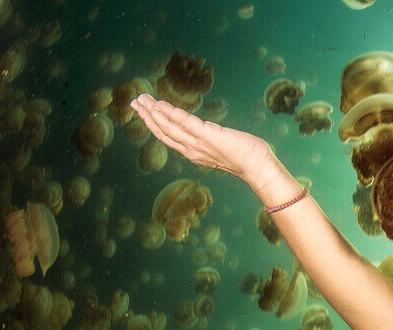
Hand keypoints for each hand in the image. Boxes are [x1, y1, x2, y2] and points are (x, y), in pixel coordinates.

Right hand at [130, 94, 274, 186]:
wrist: (257, 166)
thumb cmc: (244, 156)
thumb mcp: (220, 147)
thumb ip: (210, 139)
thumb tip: (208, 131)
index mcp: (193, 152)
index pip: (168, 137)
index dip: (153, 123)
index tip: (143, 110)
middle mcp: (192, 150)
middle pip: (163, 132)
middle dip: (147, 116)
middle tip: (134, 101)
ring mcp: (198, 144)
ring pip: (168, 127)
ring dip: (152, 112)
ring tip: (141, 99)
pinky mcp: (208, 136)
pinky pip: (185, 123)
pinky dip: (170, 113)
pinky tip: (159, 104)